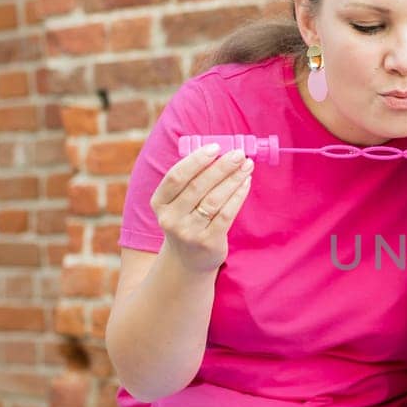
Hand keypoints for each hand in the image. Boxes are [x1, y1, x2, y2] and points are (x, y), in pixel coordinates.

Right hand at [151, 145, 253, 273]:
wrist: (188, 260)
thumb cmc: (188, 220)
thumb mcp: (179, 203)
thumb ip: (192, 180)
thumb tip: (220, 152)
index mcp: (159, 203)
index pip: (176, 177)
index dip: (196, 160)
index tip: (216, 146)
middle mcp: (170, 218)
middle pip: (198, 187)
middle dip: (221, 167)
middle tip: (238, 153)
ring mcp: (189, 232)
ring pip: (214, 200)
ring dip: (233, 179)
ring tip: (246, 165)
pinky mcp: (208, 242)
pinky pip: (226, 214)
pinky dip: (238, 196)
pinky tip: (245, 183)